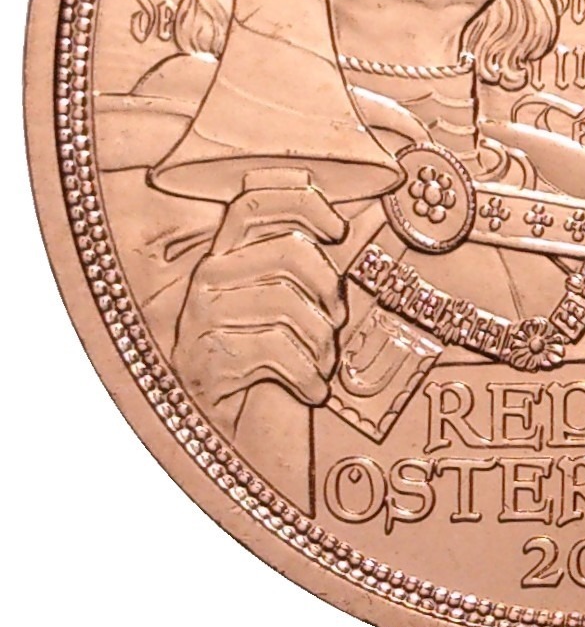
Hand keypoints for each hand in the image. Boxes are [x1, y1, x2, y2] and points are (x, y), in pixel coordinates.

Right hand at [171, 181, 348, 436]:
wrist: (226, 425)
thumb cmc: (266, 354)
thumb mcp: (280, 299)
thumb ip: (296, 261)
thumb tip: (341, 226)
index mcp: (225, 252)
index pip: (255, 201)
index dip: (304, 203)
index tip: (339, 230)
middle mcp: (208, 276)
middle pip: (288, 249)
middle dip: (329, 287)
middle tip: (337, 319)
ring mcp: (202, 315)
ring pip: (287, 303)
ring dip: (321, 341)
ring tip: (323, 362)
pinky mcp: (205, 357)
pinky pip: (276, 349)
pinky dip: (307, 375)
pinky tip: (312, 388)